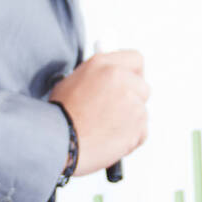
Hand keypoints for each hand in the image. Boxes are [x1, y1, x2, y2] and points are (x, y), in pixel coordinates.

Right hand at [49, 51, 148, 176]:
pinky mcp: (137, 125)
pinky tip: (109, 142)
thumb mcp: (71, 83)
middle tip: (115, 114)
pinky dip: (130, 140)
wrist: (59, 142)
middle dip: (133, 101)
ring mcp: (132, 102)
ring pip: (141, 113)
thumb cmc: (59, 118)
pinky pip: (141, 133)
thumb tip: (106, 81)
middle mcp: (120, 79)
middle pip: (143, 88)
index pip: (136, 60)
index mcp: (103, 65)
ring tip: (104, 132)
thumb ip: (96, 78)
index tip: (131, 83)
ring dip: (129, 123)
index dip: (134, 74)